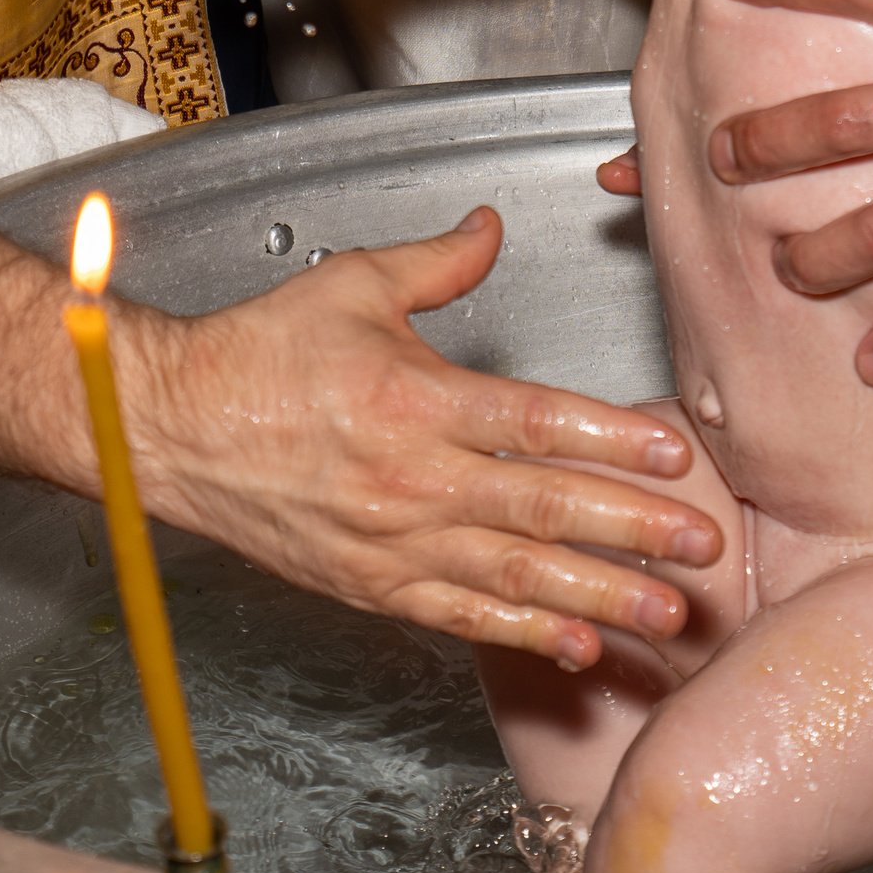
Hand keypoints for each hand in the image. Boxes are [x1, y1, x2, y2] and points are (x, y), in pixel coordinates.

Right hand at [130, 207, 722, 669]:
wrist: (169, 429)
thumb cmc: (257, 354)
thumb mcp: (353, 284)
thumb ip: (440, 260)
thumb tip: (492, 225)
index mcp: (415, 399)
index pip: (536, 424)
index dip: (612, 441)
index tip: (676, 457)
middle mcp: (411, 479)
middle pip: (543, 510)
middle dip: (634, 533)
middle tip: (703, 549)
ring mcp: (392, 543)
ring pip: (515, 577)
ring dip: (599, 598)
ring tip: (665, 613)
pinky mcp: (371, 586)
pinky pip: (459, 617)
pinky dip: (523, 635)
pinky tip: (578, 646)